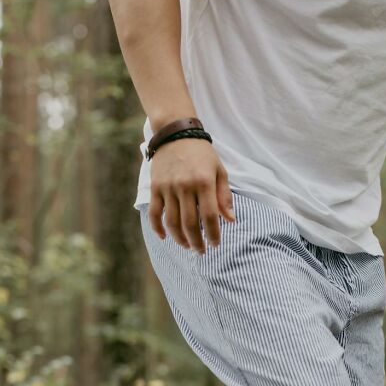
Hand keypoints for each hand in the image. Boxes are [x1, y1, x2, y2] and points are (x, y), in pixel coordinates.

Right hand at [148, 138, 235, 252]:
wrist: (176, 133)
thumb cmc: (202, 154)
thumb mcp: (219, 171)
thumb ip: (224, 196)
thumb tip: (230, 220)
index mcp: (204, 182)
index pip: (209, 216)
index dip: (212, 234)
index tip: (215, 245)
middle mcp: (185, 186)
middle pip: (190, 223)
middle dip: (197, 242)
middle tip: (201, 251)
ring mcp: (168, 187)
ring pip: (172, 222)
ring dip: (180, 238)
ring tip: (187, 245)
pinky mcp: (156, 187)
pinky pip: (155, 213)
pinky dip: (158, 228)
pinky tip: (165, 237)